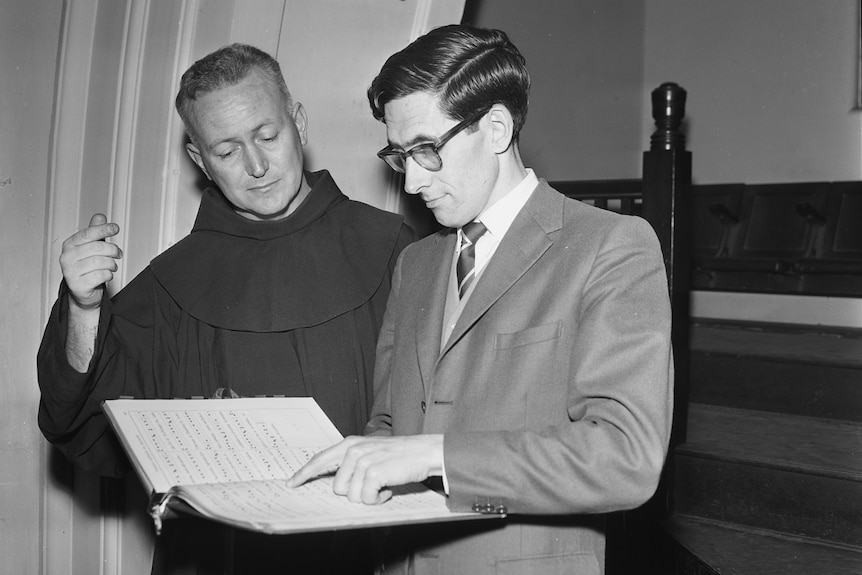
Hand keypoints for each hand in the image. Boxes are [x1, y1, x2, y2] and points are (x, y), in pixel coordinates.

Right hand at [59, 213, 121, 309]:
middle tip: (117, 254)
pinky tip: (105, 275)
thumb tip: (99, 217)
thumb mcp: (91, 247)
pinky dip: (108, 275)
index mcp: (70, 245)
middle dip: (112, 250)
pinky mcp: (77, 285)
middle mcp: (67, 257)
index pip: (88, 233)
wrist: (82, 292)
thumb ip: (95, 232)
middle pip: (97, 247)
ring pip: (101, 262)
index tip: (115, 228)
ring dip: (111, 264)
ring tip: (111, 266)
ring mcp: (70, 271)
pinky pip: (101, 275)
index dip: (103, 229)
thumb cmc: (87, 268)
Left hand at [287, 434, 443, 504]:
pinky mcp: (373, 473)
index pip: (320, 460)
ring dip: (369, 496)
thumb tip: (336, 484)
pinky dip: (379, 499)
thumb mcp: (371, 452)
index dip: (304, 473)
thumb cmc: (399, 455)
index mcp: (350, 444)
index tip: (291, 483)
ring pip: (351, 496)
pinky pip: (366, 499)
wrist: (423, 451)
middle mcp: (353, 451)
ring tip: (383, 484)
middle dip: (355, 492)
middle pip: (337, 488)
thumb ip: (352, 463)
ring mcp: (362, 461)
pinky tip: (388, 488)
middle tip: (374, 484)